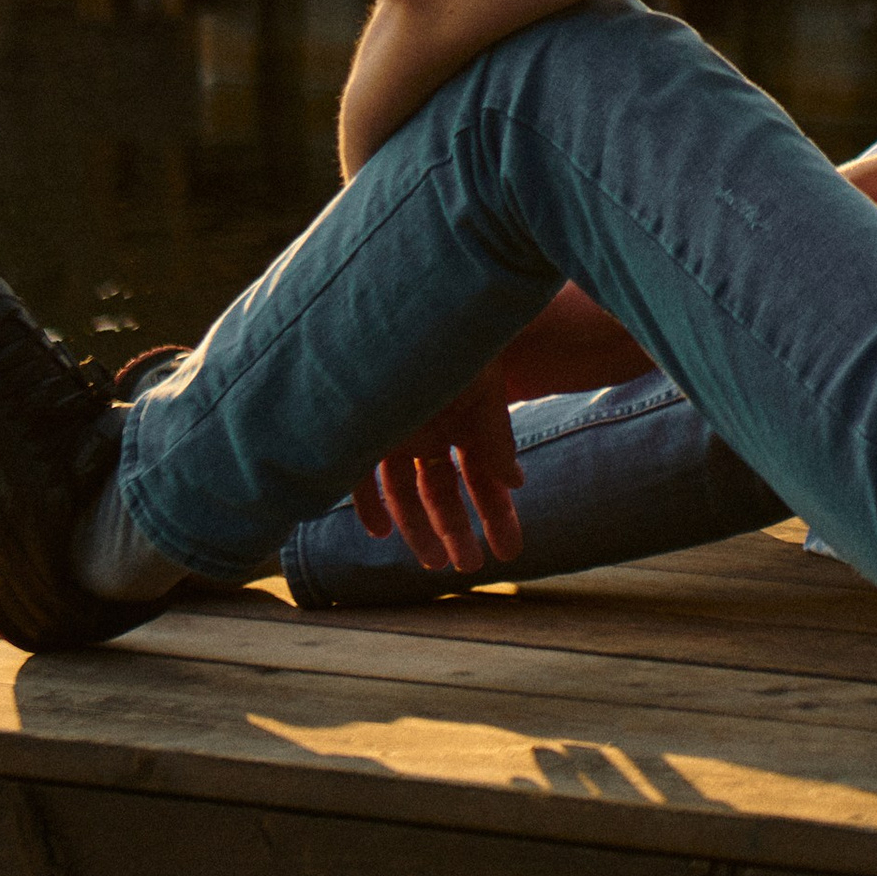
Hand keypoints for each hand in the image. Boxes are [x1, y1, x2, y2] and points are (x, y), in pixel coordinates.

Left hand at [353, 366, 524, 574]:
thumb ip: (495, 438)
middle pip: (445, 491)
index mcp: (464, 419)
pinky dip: (369, 502)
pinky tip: (378, 531)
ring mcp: (396, 429)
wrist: (418, 305)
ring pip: (407, 491)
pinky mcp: (362, 427)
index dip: (496, 512)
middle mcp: (430, 429)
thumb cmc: (459, 346)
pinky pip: (361, 475)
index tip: (508, 551)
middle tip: (470, 569)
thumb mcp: (480, 395)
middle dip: (458, 529)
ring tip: (433, 565)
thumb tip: (516, 483)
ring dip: (418, 527)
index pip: (483, 476)